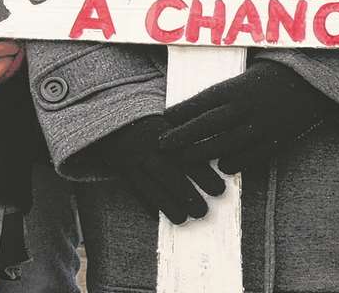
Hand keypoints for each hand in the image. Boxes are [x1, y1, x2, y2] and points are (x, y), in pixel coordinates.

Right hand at [85, 114, 223, 222]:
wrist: (119, 120)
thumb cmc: (154, 125)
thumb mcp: (171, 124)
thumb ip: (191, 139)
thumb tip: (219, 160)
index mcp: (166, 133)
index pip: (189, 155)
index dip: (205, 175)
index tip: (219, 191)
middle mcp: (150, 147)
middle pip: (170, 173)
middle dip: (188, 195)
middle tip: (203, 212)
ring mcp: (133, 159)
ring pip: (151, 186)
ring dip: (168, 205)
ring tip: (182, 218)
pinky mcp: (123, 170)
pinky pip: (136, 190)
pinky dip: (147, 205)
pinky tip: (158, 216)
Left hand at [159, 61, 329, 173]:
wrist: (307, 83)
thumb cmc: (266, 80)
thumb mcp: (240, 81)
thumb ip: (219, 97)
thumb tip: (188, 111)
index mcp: (234, 89)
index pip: (201, 102)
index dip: (181, 112)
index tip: (163, 119)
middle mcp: (244, 107)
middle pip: (208, 124)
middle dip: (183, 136)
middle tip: (162, 145)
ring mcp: (260, 124)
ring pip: (226, 142)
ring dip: (203, 153)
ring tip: (183, 159)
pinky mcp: (276, 139)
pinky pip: (253, 154)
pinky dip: (237, 161)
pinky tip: (223, 167)